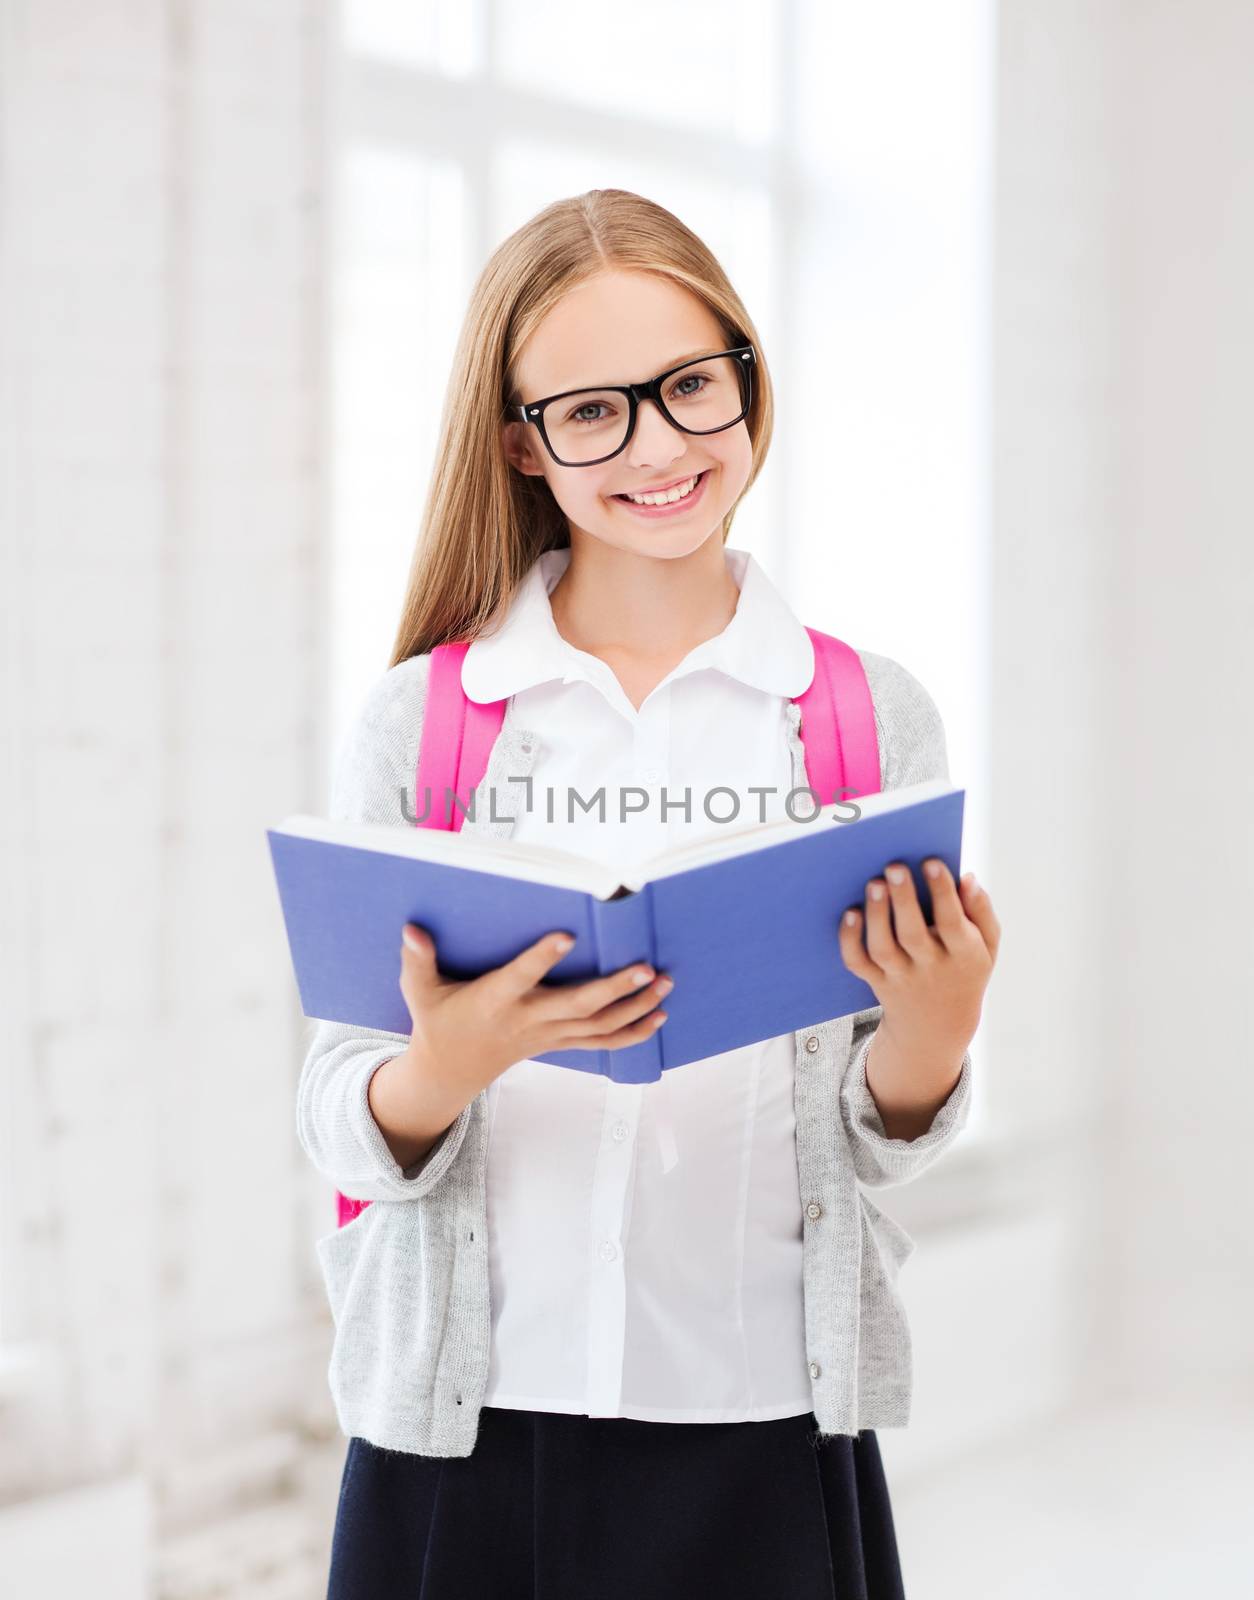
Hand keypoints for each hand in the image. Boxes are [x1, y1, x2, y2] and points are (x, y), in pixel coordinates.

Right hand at [396, 925, 673, 1098]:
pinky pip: (603, 1043)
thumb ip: (417, 960)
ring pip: (599, 1026)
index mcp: (494, 1001)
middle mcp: (527, 1020)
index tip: (566, 935)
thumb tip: (412, 928)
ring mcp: (547, 1035)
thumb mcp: (420, 992)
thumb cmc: (437, 1022)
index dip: (541, 959)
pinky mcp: (559, 1043)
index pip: (520, 978)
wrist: (450, 1072)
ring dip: (636, 1007)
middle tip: (647, 968)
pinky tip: (660, 1017)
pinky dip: (633, 1033)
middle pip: (577, 1006)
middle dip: (615, 988)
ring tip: (665, 984)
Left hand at [839, 860, 999, 1066]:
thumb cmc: (964, 968)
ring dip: (876, 916)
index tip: (931, 861)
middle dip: (903, 900)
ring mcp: (901, 977)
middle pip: (913, 935)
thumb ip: (981, 911)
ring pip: (883, 949)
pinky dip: (849, 940)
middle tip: (894, 866)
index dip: (943, 894)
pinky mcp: (877, 982)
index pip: (954, 924)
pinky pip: (859, 964)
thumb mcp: (987, 946)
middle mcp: (931, 968)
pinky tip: (850, 913)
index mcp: (964, 956)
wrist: (938, 1025)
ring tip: (874, 883)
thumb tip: (967, 877)